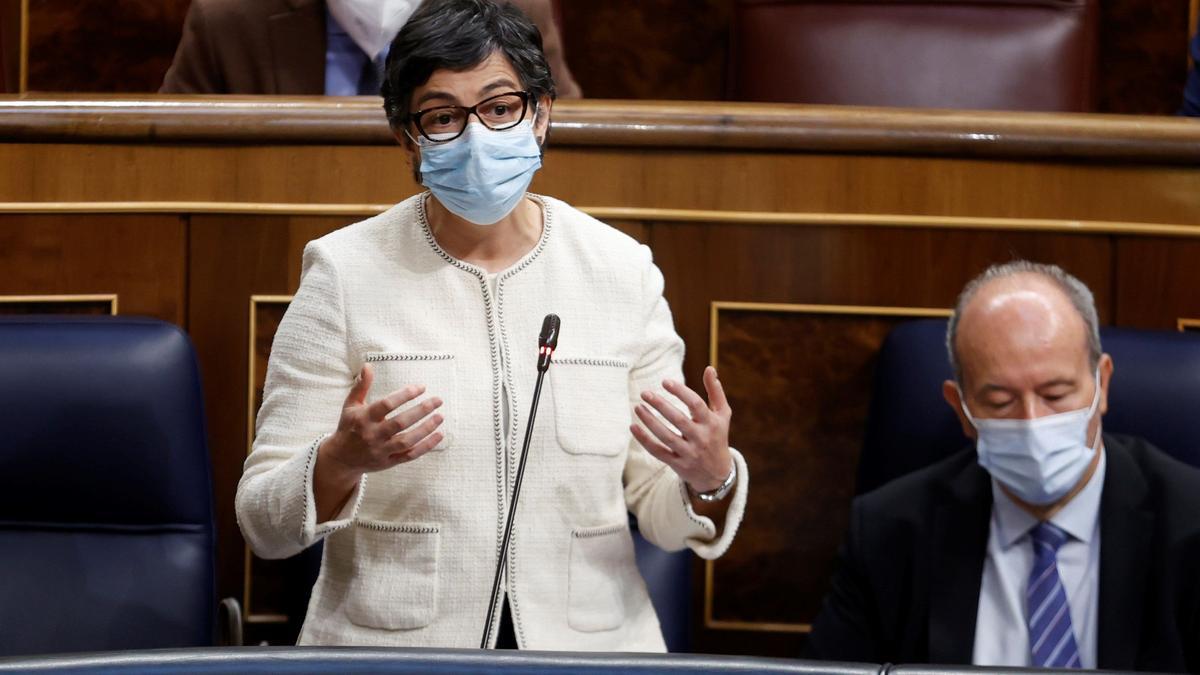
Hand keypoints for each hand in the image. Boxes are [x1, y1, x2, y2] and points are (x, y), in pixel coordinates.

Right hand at [319, 363, 444, 479]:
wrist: (342, 459)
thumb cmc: (349, 427)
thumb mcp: (351, 405)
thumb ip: (361, 386)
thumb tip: (368, 365)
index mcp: (363, 418)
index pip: (386, 405)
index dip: (405, 395)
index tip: (421, 387)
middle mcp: (372, 435)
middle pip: (400, 423)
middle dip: (421, 411)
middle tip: (438, 400)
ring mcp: (381, 450)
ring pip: (407, 441)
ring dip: (426, 429)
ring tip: (440, 416)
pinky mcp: (389, 462)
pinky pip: (410, 455)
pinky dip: (426, 446)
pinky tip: (439, 435)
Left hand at [630, 366, 732, 492]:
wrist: (717, 474)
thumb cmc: (717, 436)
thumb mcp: (722, 415)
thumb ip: (715, 391)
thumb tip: (709, 368)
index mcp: (712, 423)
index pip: (696, 404)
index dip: (680, 392)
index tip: (665, 382)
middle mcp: (701, 438)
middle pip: (678, 420)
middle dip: (660, 405)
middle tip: (645, 393)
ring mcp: (689, 453)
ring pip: (666, 436)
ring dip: (650, 421)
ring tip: (637, 407)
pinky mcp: (678, 464)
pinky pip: (658, 451)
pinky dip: (644, 440)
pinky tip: (633, 427)